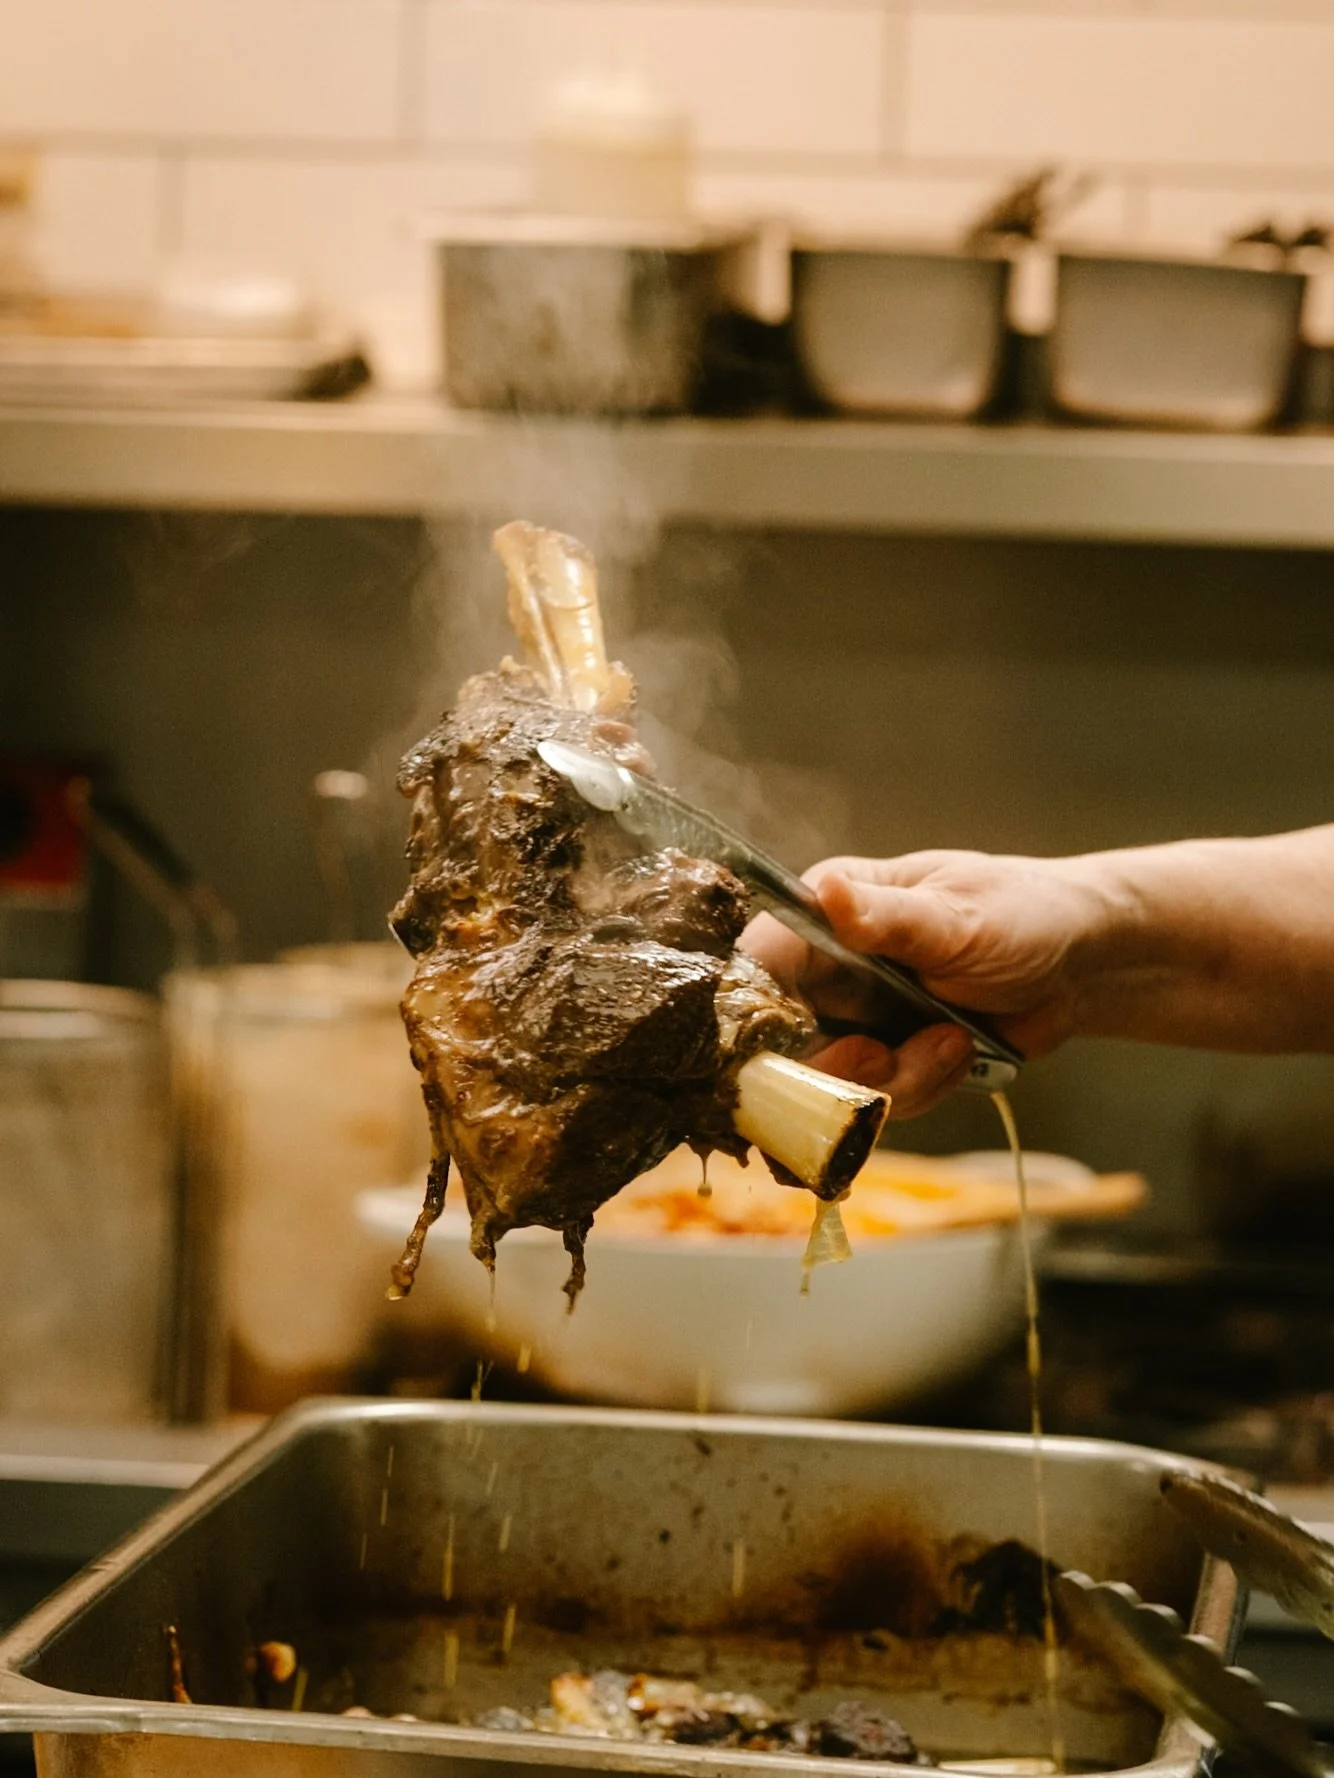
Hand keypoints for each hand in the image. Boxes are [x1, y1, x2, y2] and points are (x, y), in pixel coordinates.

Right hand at [744, 850, 1107, 1117]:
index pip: (754, 969)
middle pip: (776, 1047)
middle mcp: (821, 970)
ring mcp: (849, 1022)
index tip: (786, 1052)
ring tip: (953, 1041)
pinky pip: (870, 1108)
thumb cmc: (1023, 913)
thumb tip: (824, 890)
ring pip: (826, 1090)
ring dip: (894, 1081)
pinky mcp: (880, 1066)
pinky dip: (917, 1092)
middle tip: (882, 1057)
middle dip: (833, 1070)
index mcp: (822, 914)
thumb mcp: (956, 914)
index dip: (754, 1017)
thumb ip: (887, 916)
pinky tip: (959, 1055)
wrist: (1082, 966)